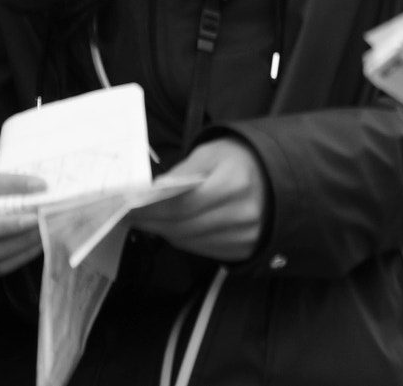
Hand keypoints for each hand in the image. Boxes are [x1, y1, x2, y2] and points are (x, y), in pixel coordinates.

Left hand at [129, 138, 265, 263]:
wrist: (275, 174)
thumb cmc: (238, 159)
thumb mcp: (210, 153)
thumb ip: (181, 173)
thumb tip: (149, 193)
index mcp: (235, 183)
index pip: (182, 205)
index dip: (152, 209)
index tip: (127, 207)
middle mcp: (244, 214)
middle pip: (183, 227)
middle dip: (152, 222)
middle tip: (129, 216)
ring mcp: (246, 236)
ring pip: (189, 242)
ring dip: (165, 232)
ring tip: (147, 221)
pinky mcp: (244, 249)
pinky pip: (202, 249)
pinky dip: (184, 239)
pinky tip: (174, 227)